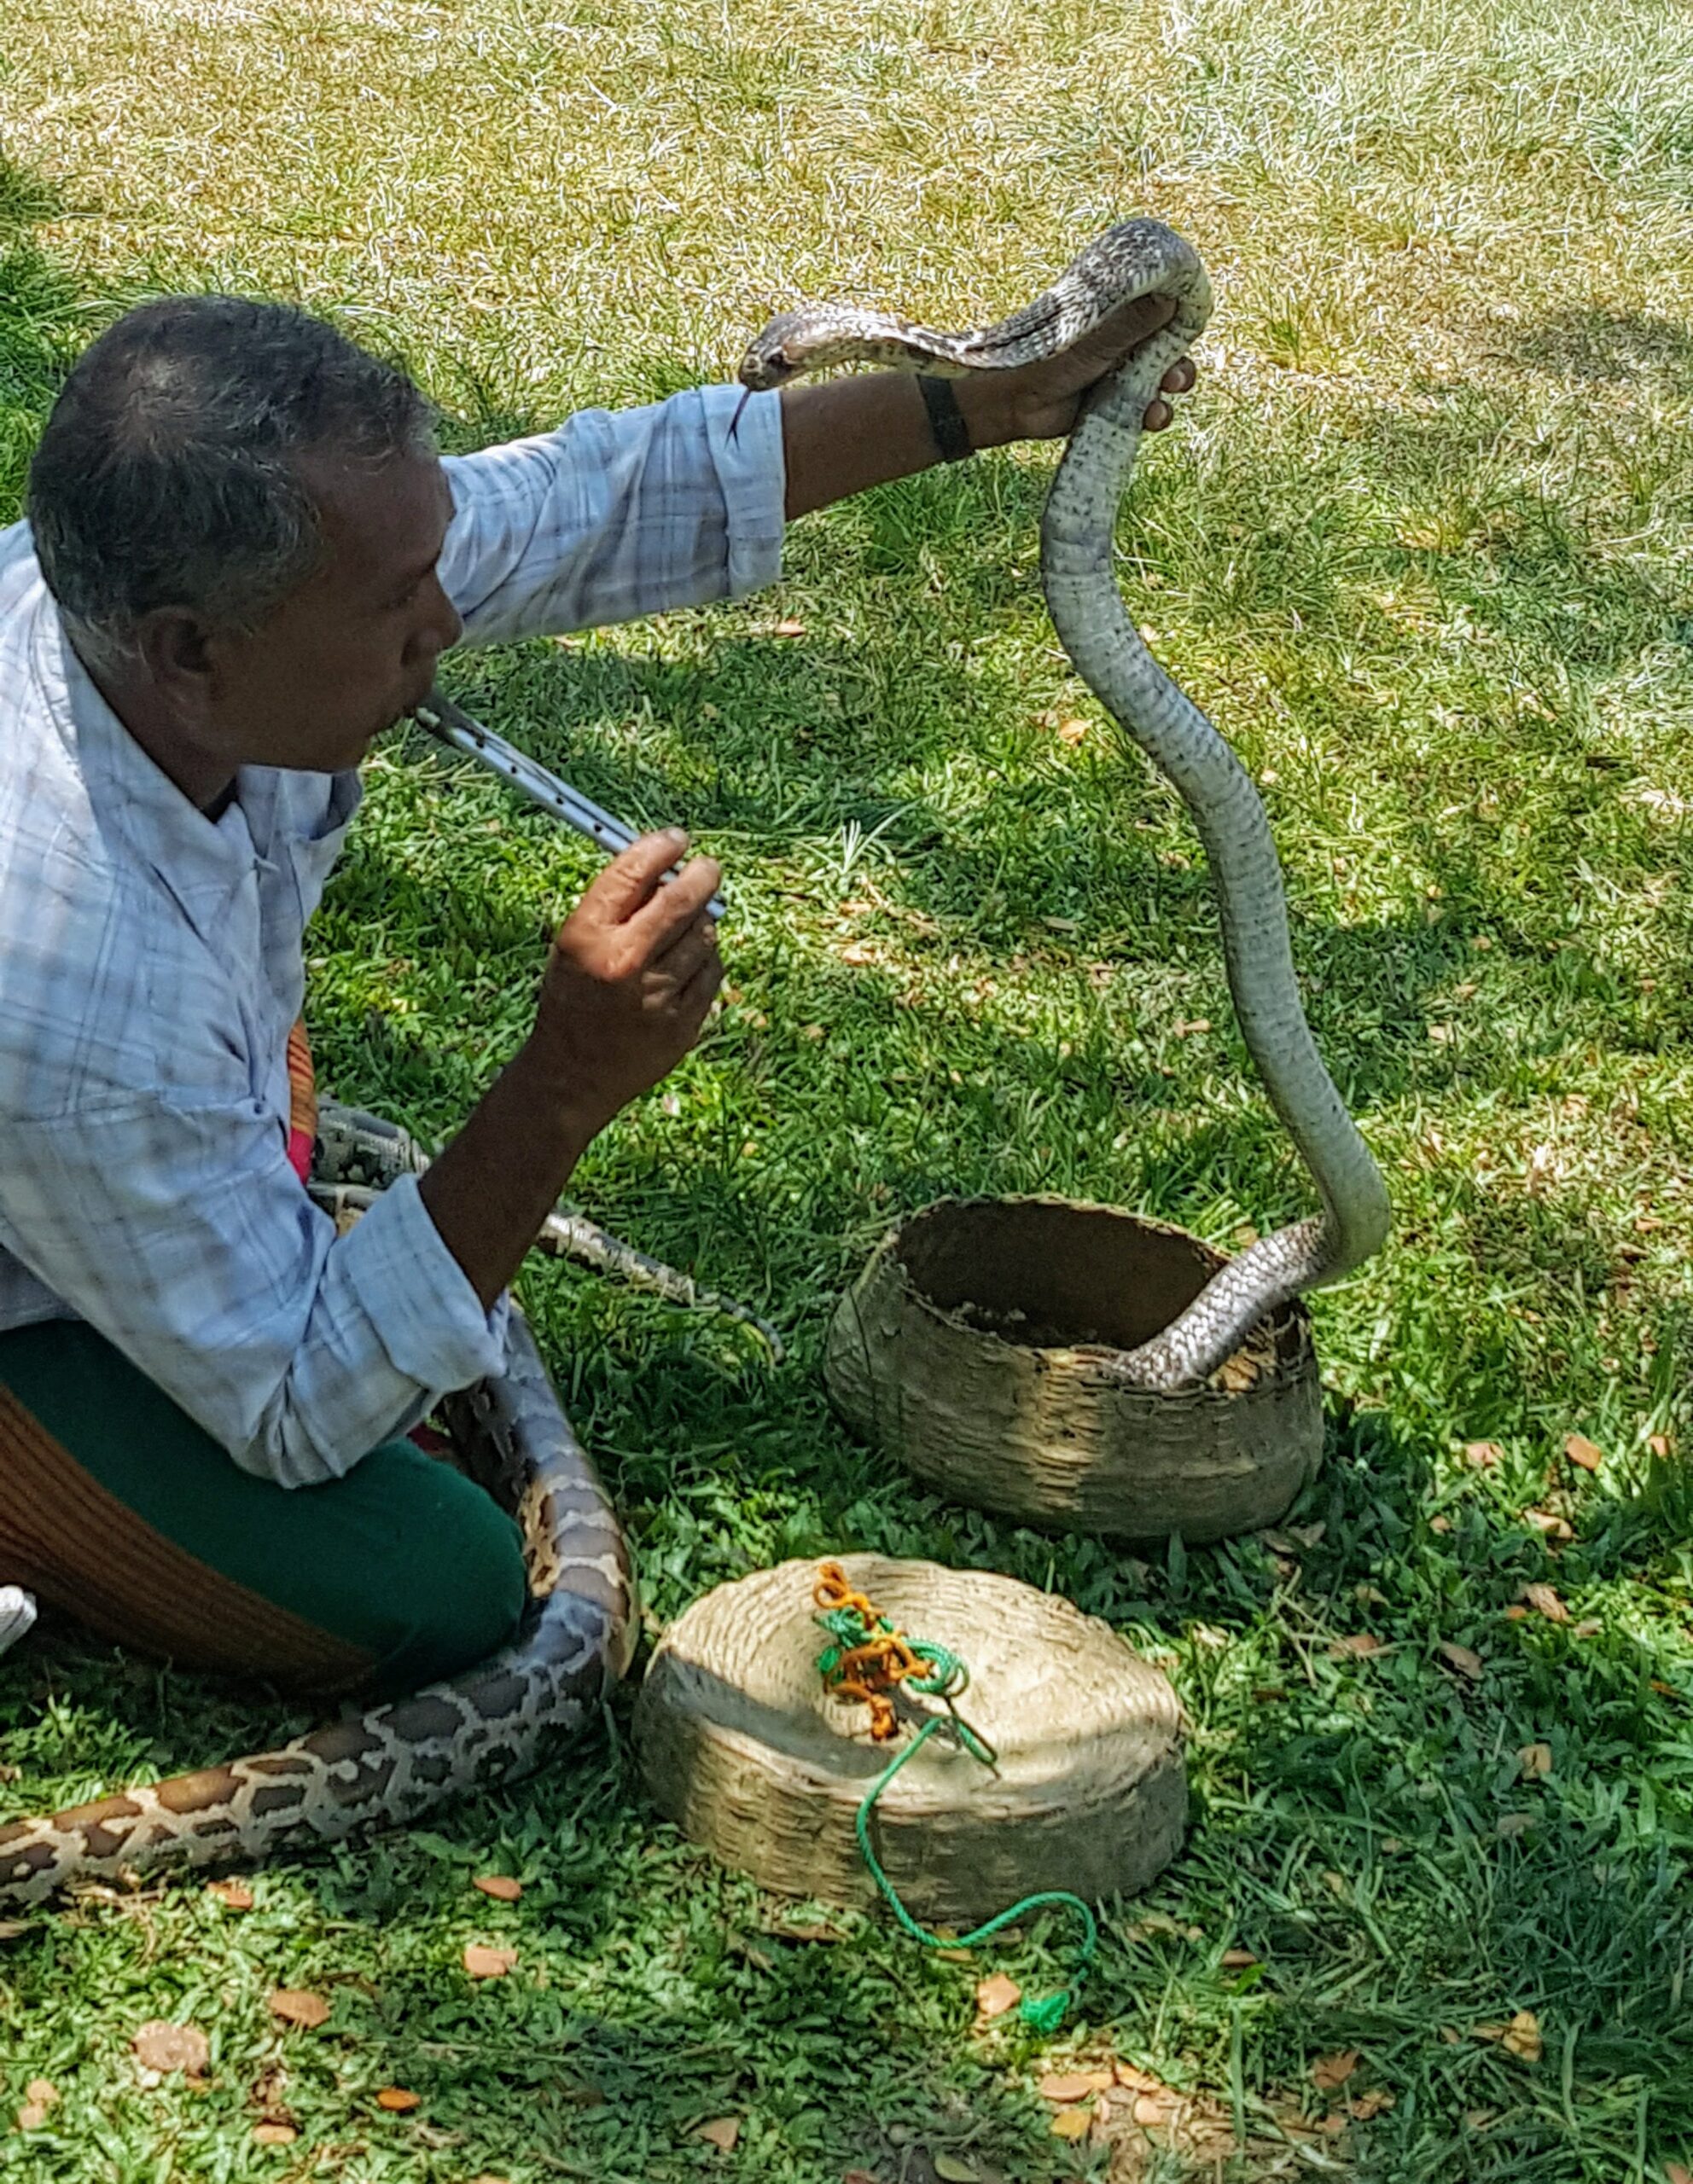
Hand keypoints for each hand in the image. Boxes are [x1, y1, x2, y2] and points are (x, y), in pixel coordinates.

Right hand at [526, 829, 722, 1135]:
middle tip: (707, 868)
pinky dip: (706, 961)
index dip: (661, 848)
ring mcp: (657, 995)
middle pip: (681, 899)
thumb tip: (665, 866)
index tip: (677, 840)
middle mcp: (623, 962)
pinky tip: (688, 966)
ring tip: (687, 928)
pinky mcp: (683, 1023)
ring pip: (704, 935)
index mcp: (587, 937)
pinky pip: (712, 973)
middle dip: (702, 875)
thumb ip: (614, 908)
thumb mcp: (574, 946)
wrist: (573, 1075)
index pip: (633, 873)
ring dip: (702, 923)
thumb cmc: (574, 1000)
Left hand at [956, 294, 1197, 446]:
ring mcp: (1121, 372)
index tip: (1191, 323)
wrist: (1016, 403)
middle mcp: (1124, 340)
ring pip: (1162, 379)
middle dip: (1179, 361)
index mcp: (1118, 313)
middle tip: (1177, 374)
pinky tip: (1151, 417)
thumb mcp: (1094, 339)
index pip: (1162, 308)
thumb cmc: (1048, 358)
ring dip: (1170, 387)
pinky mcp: (1116, 404)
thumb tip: (1170, 297)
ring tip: (1164, 395)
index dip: (1180, 316)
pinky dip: (1153, 413)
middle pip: (1169, 347)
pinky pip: (1147, 408)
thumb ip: (1132, 322)